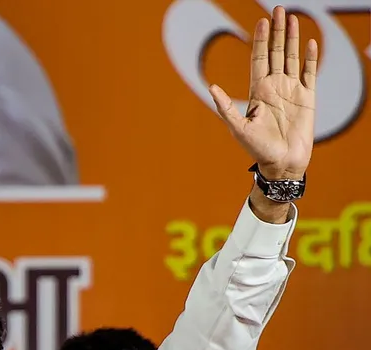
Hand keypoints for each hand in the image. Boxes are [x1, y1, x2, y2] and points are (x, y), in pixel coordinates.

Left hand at [209, 6, 316, 179]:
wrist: (281, 162)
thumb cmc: (257, 148)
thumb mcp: (238, 127)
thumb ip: (225, 107)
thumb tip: (211, 87)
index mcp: (257, 91)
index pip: (258, 58)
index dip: (259, 40)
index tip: (261, 21)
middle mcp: (274, 86)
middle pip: (275, 52)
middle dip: (276, 31)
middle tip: (278, 10)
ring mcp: (291, 90)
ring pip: (292, 57)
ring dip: (292, 38)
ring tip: (293, 18)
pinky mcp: (308, 97)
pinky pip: (309, 72)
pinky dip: (310, 58)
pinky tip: (310, 42)